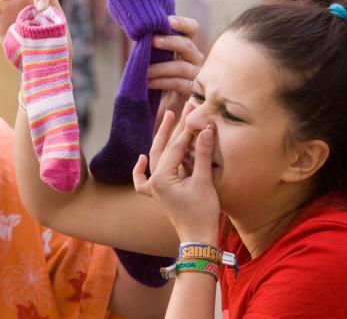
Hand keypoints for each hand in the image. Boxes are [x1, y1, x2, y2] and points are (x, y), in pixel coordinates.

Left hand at [133, 111, 219, 244]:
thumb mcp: (204, 181)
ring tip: (169, 119)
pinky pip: (143, 180)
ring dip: (163, 139)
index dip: (188, 128)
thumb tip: (206, 129)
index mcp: (162, 177)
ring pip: (156, 157)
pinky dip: (140, 169)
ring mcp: (154, 188)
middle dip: (173, 127)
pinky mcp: (159, 194)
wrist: (198, 238)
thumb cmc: (202, 213)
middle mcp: (154, 181)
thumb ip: (202, 154)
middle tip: (181, 107)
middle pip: (163, 148)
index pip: (176, 146)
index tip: (196, 111)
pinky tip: (141, 159)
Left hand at [148, 16, 203, 131]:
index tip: (166, 20)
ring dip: (159, 67)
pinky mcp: (193, 92)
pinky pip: (177, 83)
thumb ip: (150, 51)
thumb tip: (136, 39)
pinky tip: (147, 83)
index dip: (181, 23)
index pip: (191, 29)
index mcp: (186, 48)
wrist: (169, 111)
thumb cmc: (161, 83)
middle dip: (168, 41)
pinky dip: (160, 81)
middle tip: (151, 41)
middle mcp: (195, 59)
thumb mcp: (155, 63)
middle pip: (187, 44)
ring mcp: (197, 75)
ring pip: (180, 66)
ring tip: (144, 70)